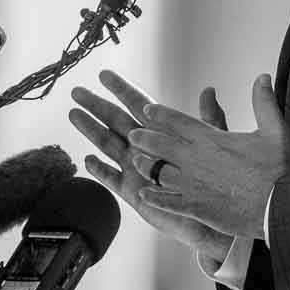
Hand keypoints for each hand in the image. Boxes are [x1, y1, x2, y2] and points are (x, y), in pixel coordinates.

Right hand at [69, 71, 232, 267]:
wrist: (212, 215)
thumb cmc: (215, 178)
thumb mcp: (213, 143)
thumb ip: (209, 117)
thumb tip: (209, 89)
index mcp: (163, 132)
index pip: (138, 105)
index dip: (122, 89)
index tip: (104, 74)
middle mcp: (145, 148)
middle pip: (116, 122)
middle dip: (97, 106)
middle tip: (77, 91)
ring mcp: (137, 169)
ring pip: (109, 145)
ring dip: (92, 130)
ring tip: (74, 114)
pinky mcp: (133, 193)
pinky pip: (112, 179)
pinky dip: (100, 170)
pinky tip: (88, 159)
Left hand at [125, 72, 289, 240]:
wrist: (278, 206)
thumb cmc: (278, 169)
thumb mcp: (275, 130)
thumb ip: (264, 102)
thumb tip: (263, 76)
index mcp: (211, 139)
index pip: (176, 121)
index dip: (159, 114)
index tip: (148, 111)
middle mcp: (195, 159)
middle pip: (158, 144)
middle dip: (142, 138)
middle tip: (133, 135)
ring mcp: (191, 184)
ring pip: (156, 172)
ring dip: (145, 165)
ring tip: (137, 161)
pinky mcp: (193, 207)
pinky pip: (164, 201)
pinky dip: (152, 196)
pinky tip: (145, 195)